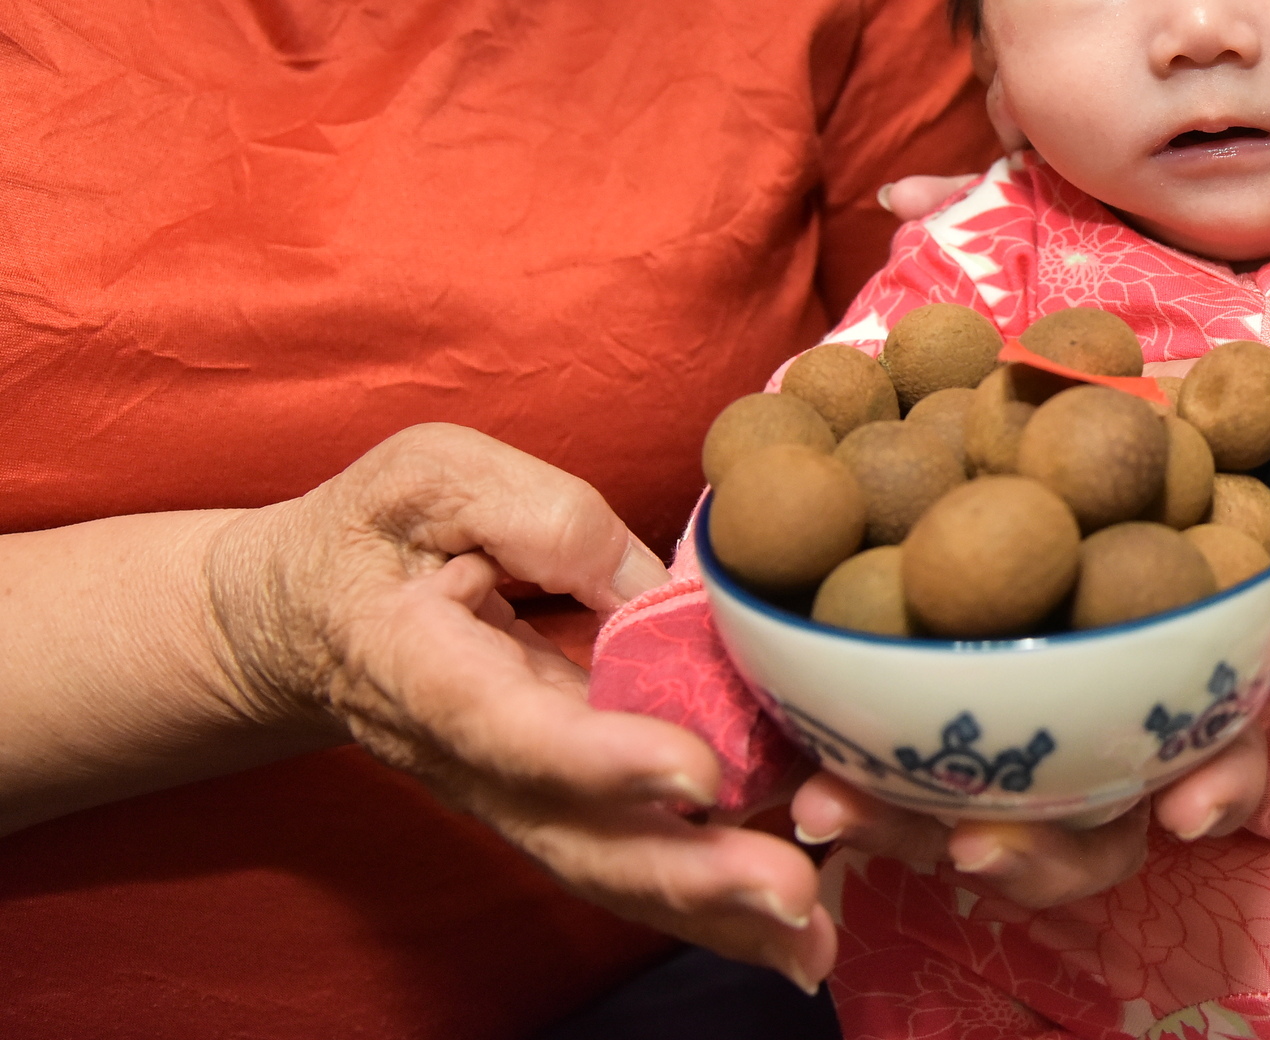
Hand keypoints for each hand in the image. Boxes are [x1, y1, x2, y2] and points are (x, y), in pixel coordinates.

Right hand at [206, 424, 838, 988]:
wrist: (308, 614)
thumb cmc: (379, 531)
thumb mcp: (437, 477)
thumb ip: (543, 518)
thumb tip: (659, 590)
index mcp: (421, 667)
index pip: (512, 727)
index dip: (601, 758)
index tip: (695, 772)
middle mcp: (470, 760)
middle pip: (577, 837)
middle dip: (688, 873)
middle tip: (792, 891)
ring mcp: (514, 798)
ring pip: (611, 873)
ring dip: (716, 915)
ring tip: (813, 939)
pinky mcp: (558, 806)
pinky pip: (631, 867)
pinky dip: (713, 912)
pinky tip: (795, 936)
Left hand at [795, 366, 1269, 906]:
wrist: (1009, 433)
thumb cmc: (1118, 444)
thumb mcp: (1187, 418)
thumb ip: (1265, 411)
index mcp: (1184, 680)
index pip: (1224, 754)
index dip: (1215, 787)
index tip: (1184, 812)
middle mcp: (1105, 738)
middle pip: (1093, 835)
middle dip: (1043, 857)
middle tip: (978, 846)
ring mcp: (1014, 751)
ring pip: (982, 830)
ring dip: (915, 835)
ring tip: (845, 813)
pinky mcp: (921, 733)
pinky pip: (895, 790)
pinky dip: (859, 797)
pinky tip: (813, 792)